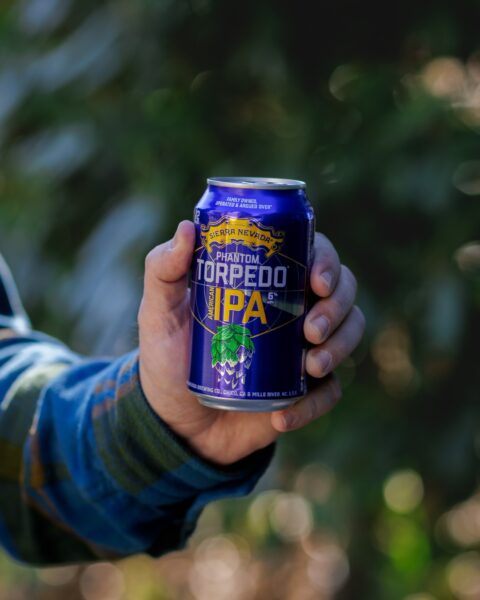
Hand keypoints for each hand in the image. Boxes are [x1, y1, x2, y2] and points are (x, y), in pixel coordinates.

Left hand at [138, 221, 364, 465]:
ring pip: (349, 335)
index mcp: (270, 282)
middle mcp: (295, 311)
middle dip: (338, 308)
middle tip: (311, 329)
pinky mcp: (305, 391)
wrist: (175, 419)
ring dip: (339, 348)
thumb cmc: (169, 357)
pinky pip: (329, 394)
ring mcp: (304, 351)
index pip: (313, 255)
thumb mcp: (159, 312)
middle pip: (343, 293)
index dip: (327, 261)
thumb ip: (163, 269)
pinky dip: (313, 404)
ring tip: (311, 367)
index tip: (315, 279)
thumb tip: (188, 227)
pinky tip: (282, 415)